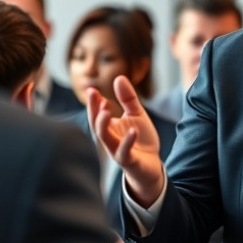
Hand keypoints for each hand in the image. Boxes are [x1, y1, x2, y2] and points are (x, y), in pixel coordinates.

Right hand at [88, 75, 164, 206]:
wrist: (151, 165)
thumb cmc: (141, 140)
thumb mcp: (136, 114)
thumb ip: (128, 98)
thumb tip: (119, 77)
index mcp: (109, 127)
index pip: (97, 113)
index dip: (93, 102)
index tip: (91, 89)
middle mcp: (109, 139)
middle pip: (97, 125)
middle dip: (94, 110)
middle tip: (95, 95)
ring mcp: (117, 151)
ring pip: (106, 139)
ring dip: (104, 125)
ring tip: (106, 111)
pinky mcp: (128, 161)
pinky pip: (124, 153)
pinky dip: (127, 142)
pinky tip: (132, 131)